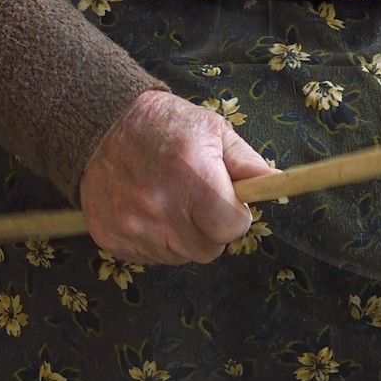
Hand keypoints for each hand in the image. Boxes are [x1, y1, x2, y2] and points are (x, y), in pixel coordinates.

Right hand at [79, 89, 275, 264]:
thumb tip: (275, 185)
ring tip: (169, 201)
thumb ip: (248, 163)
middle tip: (197, 202)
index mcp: (193, 175)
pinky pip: (149, 257)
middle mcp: (159, 204)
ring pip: (178, 256)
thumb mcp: (214, 131)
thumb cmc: (168, 126)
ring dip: (181, 236)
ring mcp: (131, 224)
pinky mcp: (109, 235)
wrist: (105, 123)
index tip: (226, 201)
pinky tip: (146, 210)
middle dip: (210, 229)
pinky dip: (153, 239)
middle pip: (207, 249)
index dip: (234, 216)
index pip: (231, 229)